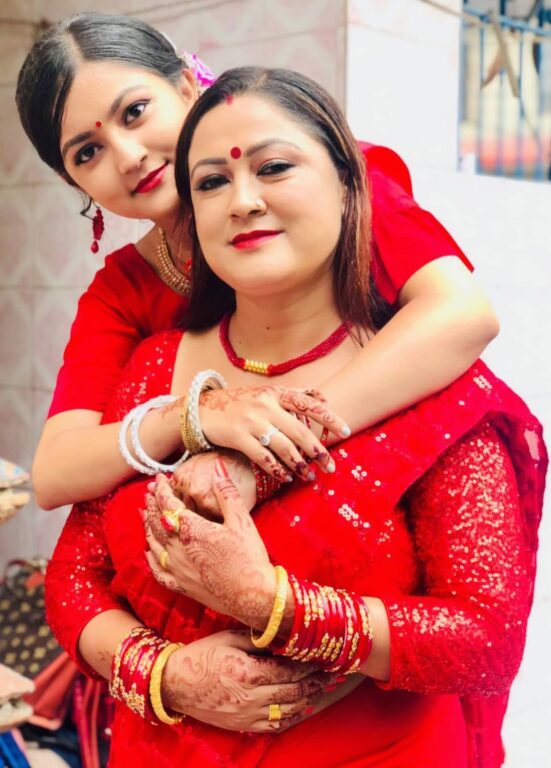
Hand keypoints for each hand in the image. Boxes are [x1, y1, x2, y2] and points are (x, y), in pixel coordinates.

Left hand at [145, 461, 273, 627]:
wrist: (254, 596)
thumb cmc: (250, 558)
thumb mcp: (241, 520)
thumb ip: (226, 491)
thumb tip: (216, 465)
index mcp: (192, 530)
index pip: (168, 504)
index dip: (162, 489)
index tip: (160, 479)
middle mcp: (179, 549)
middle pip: (156, 522)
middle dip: (151, 504)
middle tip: (149, 493)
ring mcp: (178, 569)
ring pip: (153, 544)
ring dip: (147, 526)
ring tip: (144, 514)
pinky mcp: (181, 586)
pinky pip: (157, 571)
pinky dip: (150, 559)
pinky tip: (148, 553)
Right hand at [161, 630, 333, 732]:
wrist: (175, 685)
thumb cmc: (202, 655)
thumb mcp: (229, 637)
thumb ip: (258, 638)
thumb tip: (282, 633)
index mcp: (248, 672)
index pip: (289, 669)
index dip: (309, 664)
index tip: (323, 657)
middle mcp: (251, 697)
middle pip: (294, 691)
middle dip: (315, 681)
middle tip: (332, 673)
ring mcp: (248, 715)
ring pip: (289, 710)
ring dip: (309, 699)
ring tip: (323, 688)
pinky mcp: (244, 725)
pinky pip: (276, 725)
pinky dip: (293, 716)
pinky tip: (303, 707)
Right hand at [199, 385, 348, 480]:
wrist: (203, 409)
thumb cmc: (241, 402)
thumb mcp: (266, 393)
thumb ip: (293, 394)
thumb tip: (323, 397)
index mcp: (275, 394)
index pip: (307, 403)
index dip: (328, 417)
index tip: (346, 431)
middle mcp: (265, 405)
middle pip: (298, 430)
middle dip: (317, 450)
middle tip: (331, 466)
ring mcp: (251, 421)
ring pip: (283, 446)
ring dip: (299, 465)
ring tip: (309, 476)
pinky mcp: (238, 437)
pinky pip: (263, 457)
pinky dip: (276, 469)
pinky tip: (285, 478)